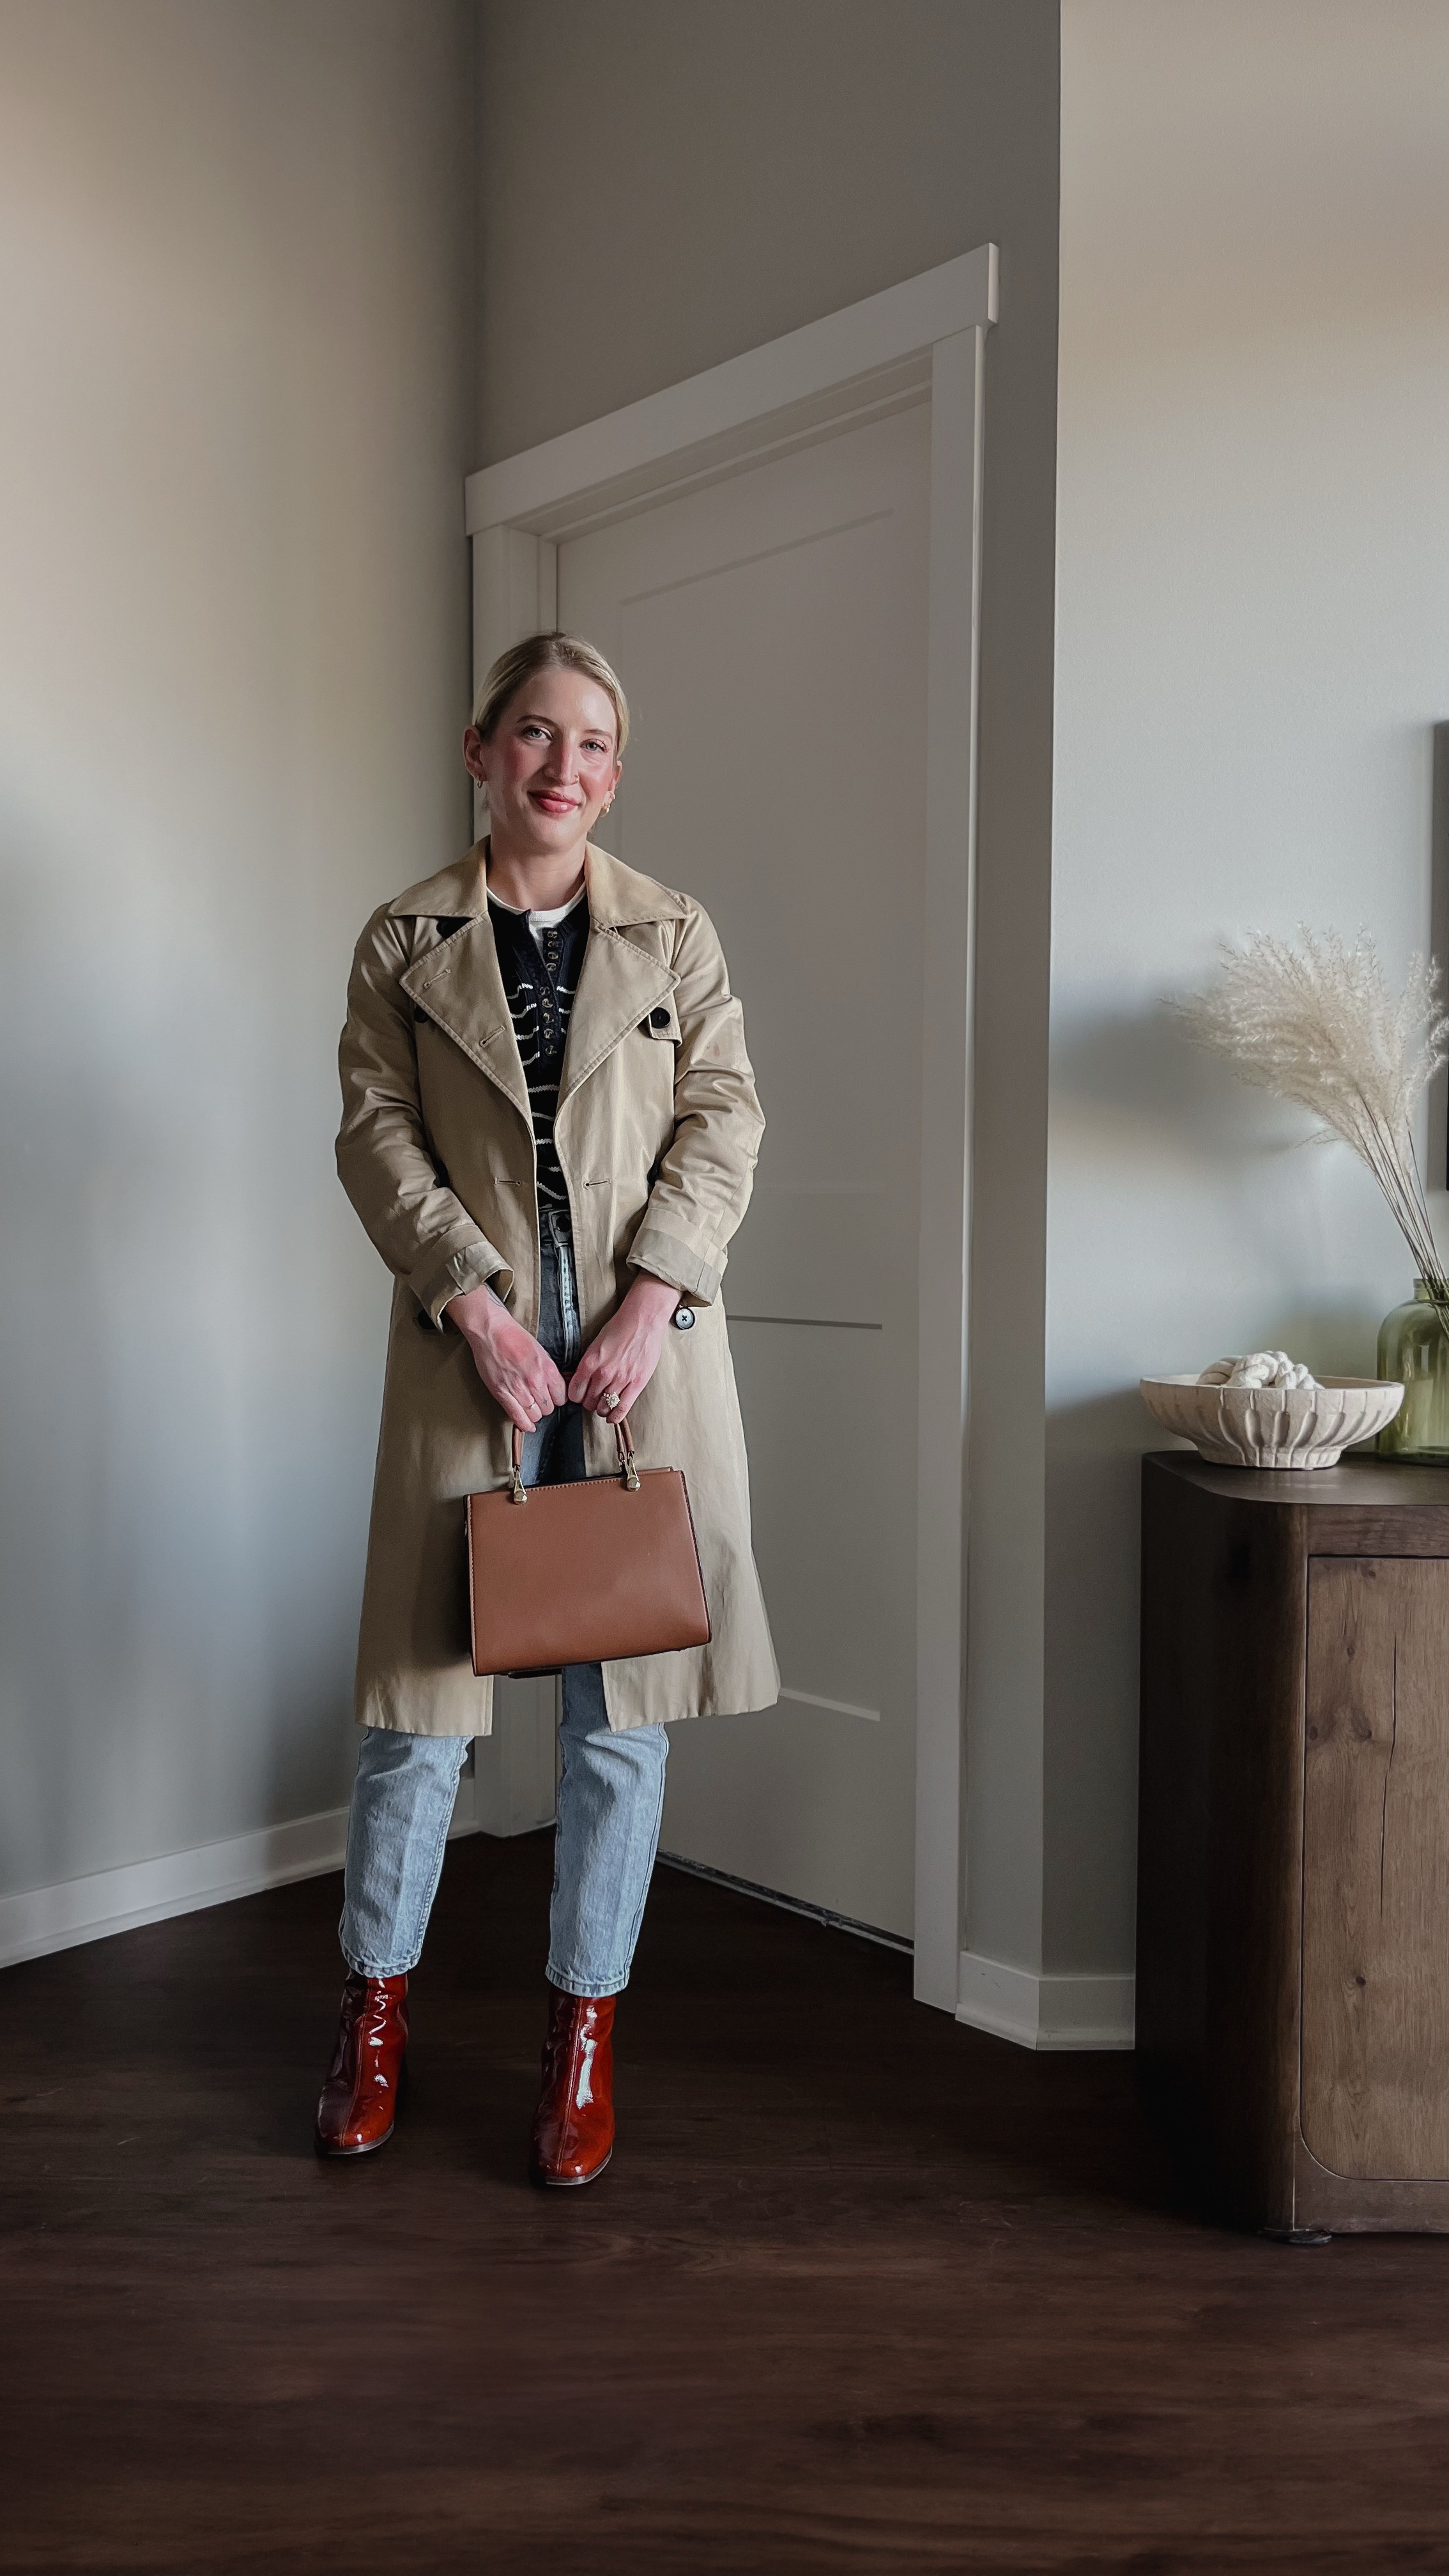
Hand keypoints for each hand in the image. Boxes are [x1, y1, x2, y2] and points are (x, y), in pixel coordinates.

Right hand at [445, 1283, 565, 1433]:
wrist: (492, 1331)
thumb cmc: (514, 1336)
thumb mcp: (541, 1351)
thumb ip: (549, 1370)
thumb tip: (557, 1385)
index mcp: (547, 1369)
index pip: (561, 1396)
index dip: (557, 1397)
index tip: (553, 1396)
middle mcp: (535, 1382)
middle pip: (549, 1408)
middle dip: (546, 1405)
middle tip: (540, 1399)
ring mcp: (518, 1389)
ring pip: (535, 1415)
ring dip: (535, 1413)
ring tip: (531, 1406)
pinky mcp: (502, 1394)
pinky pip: (517, 1417)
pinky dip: (524, 1424)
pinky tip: (528, 1426)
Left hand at [568, 1273, 679, 1419]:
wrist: (642, 1321)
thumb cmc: (619, 1329)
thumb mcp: (594, 1345)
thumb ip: (587, 1364)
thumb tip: (578, 1380)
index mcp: (589, 1362)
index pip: (575, 1392)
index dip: (576, 1396)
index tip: (580, 1396)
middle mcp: (603, 1373)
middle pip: (588, 1402)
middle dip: (589, 1403)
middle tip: (593, 1399)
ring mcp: (620, 1380)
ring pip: (604, 1407)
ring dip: (601, 1409)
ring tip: (604, 1404)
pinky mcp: (637, 1383)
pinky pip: (622, 1409)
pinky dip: (614, 1416)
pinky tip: (612, 1416)